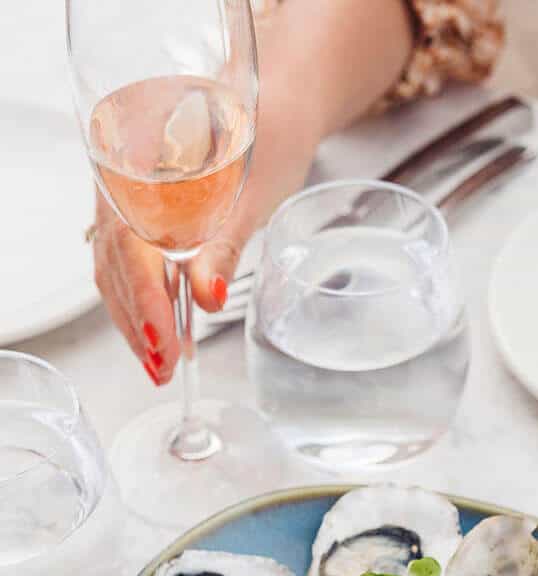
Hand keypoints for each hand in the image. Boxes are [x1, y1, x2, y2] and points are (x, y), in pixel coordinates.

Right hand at [93, 89, 321, 384]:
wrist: (277, 99)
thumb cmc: (269, 132)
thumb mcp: (253, 192)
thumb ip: (223, 243)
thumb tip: (208, 295)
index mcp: (139, 163)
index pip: (129, 248)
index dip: (145, 303)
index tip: (163, 345)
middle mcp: (122, 180)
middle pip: (115, 265)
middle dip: (138, 324)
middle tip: (164, 370)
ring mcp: (126, 196)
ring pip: (116, 269)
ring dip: (137, 321)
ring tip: (161, 365)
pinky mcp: (140, 212)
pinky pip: (128, 262)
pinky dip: (143, 301)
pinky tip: (161, 333)